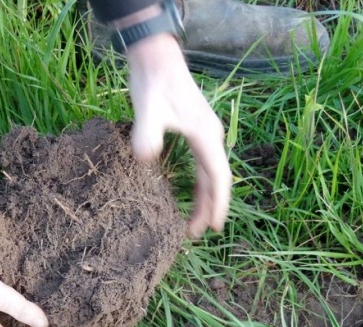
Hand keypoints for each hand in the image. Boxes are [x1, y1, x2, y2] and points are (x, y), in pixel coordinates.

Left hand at [125, 33, 232, 238]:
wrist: (156, 56)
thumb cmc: (153, 81)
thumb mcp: (147, 108)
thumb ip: (146, 133)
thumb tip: (145, 158)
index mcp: (205, 136)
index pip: (218, 178)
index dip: (217, 204)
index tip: (213, 227)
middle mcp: (211, 136)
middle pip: (216, 180)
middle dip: (209, 208)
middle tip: (196, 234)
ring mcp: (204, 133)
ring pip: (210, 173)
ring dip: (204, 198)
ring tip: (195, 222)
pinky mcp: (194, 130)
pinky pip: (201, 164)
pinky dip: (198, 183)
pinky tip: (188, 195)